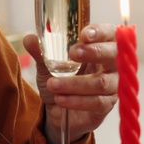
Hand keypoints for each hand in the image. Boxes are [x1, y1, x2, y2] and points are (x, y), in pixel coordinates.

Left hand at [24, 23, 118, 143]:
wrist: (59, 110)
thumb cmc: (60, 79)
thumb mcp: (48, 65)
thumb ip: (42, 52)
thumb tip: (29, 39)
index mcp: (101, 46)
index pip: (109, 33)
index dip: (100, 32)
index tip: (84, 34)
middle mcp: (111, 64)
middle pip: (114, 55)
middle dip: (94, 52)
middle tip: (72, 53)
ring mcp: (112, 85)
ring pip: (101, 82)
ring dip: (75, 83)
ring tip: (52, 84)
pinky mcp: (106, 105)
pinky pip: (96, 102)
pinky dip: (76, 101)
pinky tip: (60, 99)